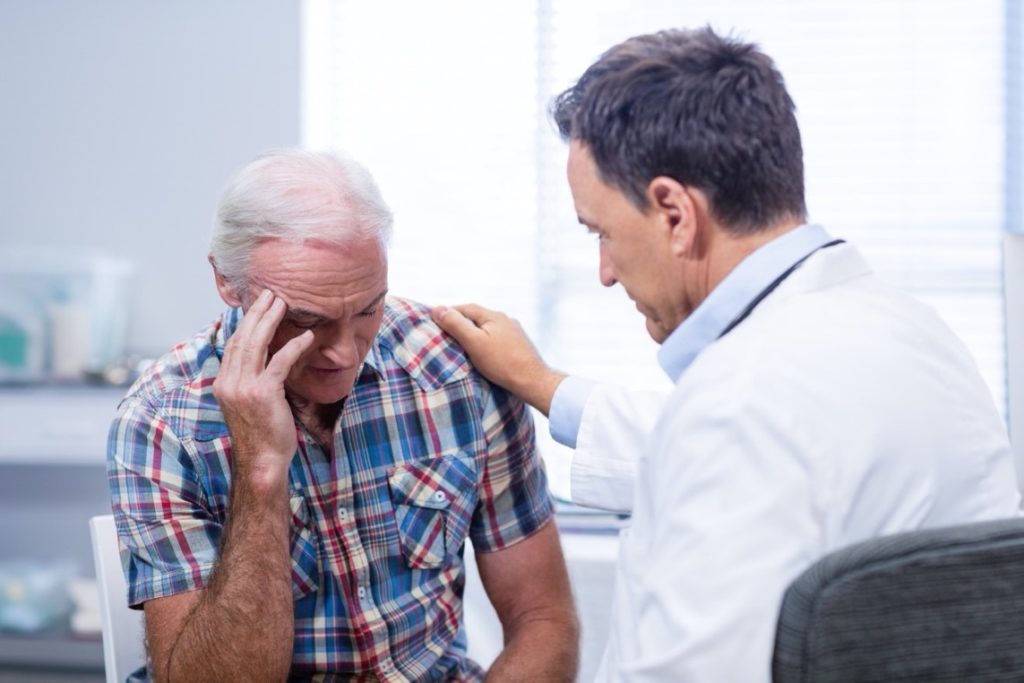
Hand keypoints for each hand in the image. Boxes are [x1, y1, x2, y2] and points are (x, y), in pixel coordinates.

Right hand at [214, 289, 314, 480]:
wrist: (262, 462)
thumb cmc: (262, 435)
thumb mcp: (249, 403)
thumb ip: (252, 380)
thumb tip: (266, 359)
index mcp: (223, 383)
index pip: (234, 345)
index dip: (247, 323)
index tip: (259, 305)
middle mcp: (228, 382)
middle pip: (242, 338)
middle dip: (257, 313)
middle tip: (270, 294)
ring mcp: (243, 388)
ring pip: (255, 345)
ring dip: (270, 321)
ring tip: (283, 303)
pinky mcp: (262, 394)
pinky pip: (279, 362)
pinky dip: (293, 347)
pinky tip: (306, 337)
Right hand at [431, 303, 565, 415]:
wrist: (533, 381)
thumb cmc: (502, 363)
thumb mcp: (474, 342)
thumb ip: (456, 325)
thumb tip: (437, 309)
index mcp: (494, 316)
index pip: (465, 308)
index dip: (449, 312)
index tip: (435, 321)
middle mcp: (506, 320)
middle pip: (477, 317)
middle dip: (461, 323)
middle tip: (445, 333)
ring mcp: (514, 333)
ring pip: (488, 329)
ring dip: (474, 333)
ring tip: (461, 345)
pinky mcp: (519, 346)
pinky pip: (497, 339)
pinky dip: (486, 342)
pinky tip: (483, 353)